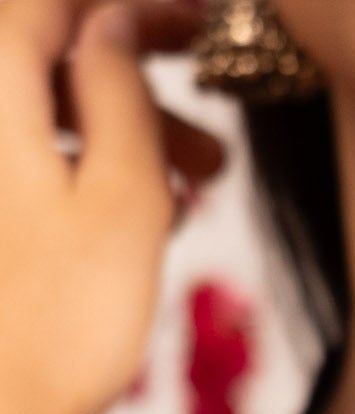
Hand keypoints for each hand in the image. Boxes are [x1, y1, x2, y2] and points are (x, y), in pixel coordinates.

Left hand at [0, 0, 223, 413]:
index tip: (198, 27)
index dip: (130, 9)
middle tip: (213, 124)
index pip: (54, 2)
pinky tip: (145, 223)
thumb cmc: (55, 326)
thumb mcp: (122, 199)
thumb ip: (121, 94)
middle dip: (131, 79)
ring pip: (39, 115)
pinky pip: (26, 167)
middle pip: (41, 53)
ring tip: (201, 193)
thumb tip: (114, 29)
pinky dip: (83, 174)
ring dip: (120, 137)